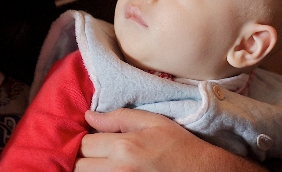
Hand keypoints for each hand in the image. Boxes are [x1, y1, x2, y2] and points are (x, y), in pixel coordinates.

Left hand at [75, 109, 268, 171]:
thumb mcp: (153, 122)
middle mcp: (118, 170)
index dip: (90, 139)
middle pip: (79, 165)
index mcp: (124, 147)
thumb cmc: (178, 145)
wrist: (202, 171)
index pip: (85, 143)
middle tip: (100, 153)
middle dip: (87, 157)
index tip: (99, 138)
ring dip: (92, 170)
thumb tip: (89, 115)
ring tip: (107, 163)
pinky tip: (114, 170)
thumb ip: (119, 117)